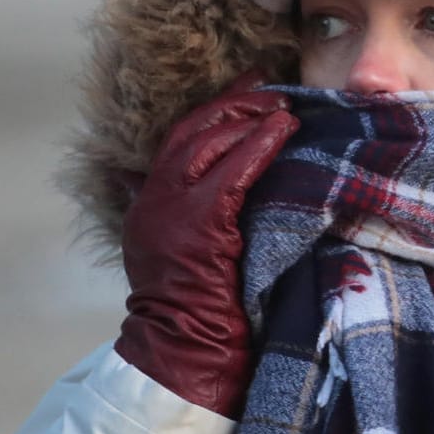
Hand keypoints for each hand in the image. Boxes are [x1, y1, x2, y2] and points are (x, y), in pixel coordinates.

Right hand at [114, 72, 298, 417]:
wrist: (185, 351)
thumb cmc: (195, 306)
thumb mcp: (178, 249)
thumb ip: (180, 209)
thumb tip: (189, 178)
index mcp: (149, 201)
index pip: (181, 135)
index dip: (217, 106)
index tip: (251, 83)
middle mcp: (154, 199)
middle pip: (195, 129)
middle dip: (236, 102)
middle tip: (272, 87)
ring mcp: (173, 210)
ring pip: (211, 143)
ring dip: (251, 119)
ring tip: (285, 107)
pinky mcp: (200, 224)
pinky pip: (233, 172)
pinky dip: (259, 147)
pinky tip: (283, 132)